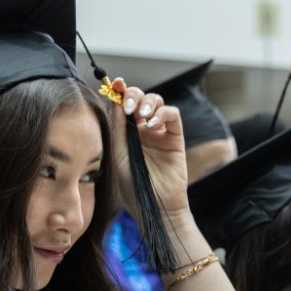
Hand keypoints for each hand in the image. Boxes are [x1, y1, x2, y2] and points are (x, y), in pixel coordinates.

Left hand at [106, 79, 188, 218]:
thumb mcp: (118, 154)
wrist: (153, 206)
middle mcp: (144, 129)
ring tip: (141, 114)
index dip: (120, 92)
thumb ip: (117, 128)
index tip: (115, 85)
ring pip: (157, 102)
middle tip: (128, 106)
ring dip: (148, 102)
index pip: (124, 105)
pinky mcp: (176, 138)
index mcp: (128, 133)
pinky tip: (152, 125)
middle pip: (141, 98)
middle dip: (133, 95)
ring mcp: (161, 133)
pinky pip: (173, 115)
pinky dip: (162, 114)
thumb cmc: (134, 186)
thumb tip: (115, 101)